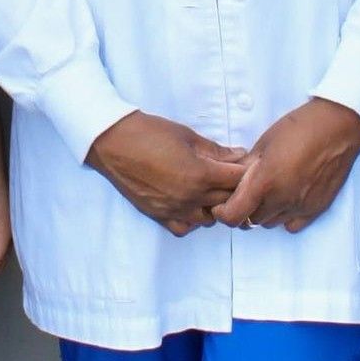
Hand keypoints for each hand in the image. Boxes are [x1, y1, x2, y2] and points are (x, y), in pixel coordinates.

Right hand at [87, 111, 247, 235]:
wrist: (113, 142)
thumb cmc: (149, 133)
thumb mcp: (188, 136)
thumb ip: (216, 150)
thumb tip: (239, 156)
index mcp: (200, 175)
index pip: (237, 180)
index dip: (245, 171)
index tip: (246, 165)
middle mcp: (190, 197)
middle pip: (227, 201)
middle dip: (234, 188)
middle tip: (232, 176)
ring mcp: (174, 209)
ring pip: (209, 219)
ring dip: (215, 206)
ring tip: (211, 191)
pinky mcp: (159, 215)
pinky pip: (185, 228)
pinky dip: (193, 220)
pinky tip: (192, 204)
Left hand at [212, 98, 359, 231]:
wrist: (338, 126)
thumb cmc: (300, 128)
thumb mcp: (263, 143)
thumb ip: (246, 166)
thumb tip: (233, 179)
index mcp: (265, 182)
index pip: (234, 216)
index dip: (223, 213)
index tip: (221, 205)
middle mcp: (283, 199)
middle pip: (250, 220)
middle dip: (243, 210)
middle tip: (246, 193)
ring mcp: (301, 206)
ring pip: (270, 223)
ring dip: (264, 213)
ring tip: (269, 192)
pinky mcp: (317, 208)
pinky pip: (292, 225)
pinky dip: (285, 217)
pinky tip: (287, 199)